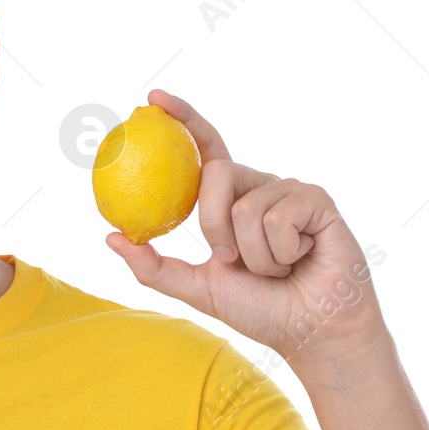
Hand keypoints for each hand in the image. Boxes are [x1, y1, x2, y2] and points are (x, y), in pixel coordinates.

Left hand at [105, 89, 385, 370]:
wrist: (311, 330)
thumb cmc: (261, 309)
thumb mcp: (197, 288)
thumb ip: (154, 265)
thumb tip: (111, 237)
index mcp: (232, 198)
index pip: (204, 148)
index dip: (182, 118)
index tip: (151, 99)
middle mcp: (260, 186)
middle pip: (217, 174)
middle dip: (215, 227)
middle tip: (231, 260)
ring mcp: (290, 190)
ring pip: (247, 208)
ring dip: (254, 256)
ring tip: (277, 269)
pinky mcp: (317, 200)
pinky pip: (279, 218)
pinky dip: (281, 253)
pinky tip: (301, 260)